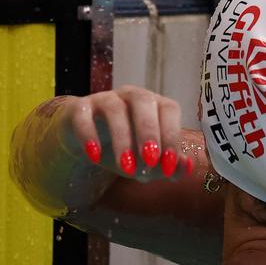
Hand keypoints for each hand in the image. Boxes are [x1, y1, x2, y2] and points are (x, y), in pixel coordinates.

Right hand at [55, 85, 191, 179]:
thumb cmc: (127, 149)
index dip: (171, 136)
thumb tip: (186, 167)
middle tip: (150, 162)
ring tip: (124, 168)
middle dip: (149, 132)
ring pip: (114, 108)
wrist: (89, 144)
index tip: (169, 164)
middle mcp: (132, 96)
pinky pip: (83, 115)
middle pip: (143, 101)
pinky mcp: (79, 108)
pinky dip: (89, 135)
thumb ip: (169, 165)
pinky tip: (94, 157)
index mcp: (155, 105)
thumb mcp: (148, 162)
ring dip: (122, 138)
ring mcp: (105, 99)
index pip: (169, 109)